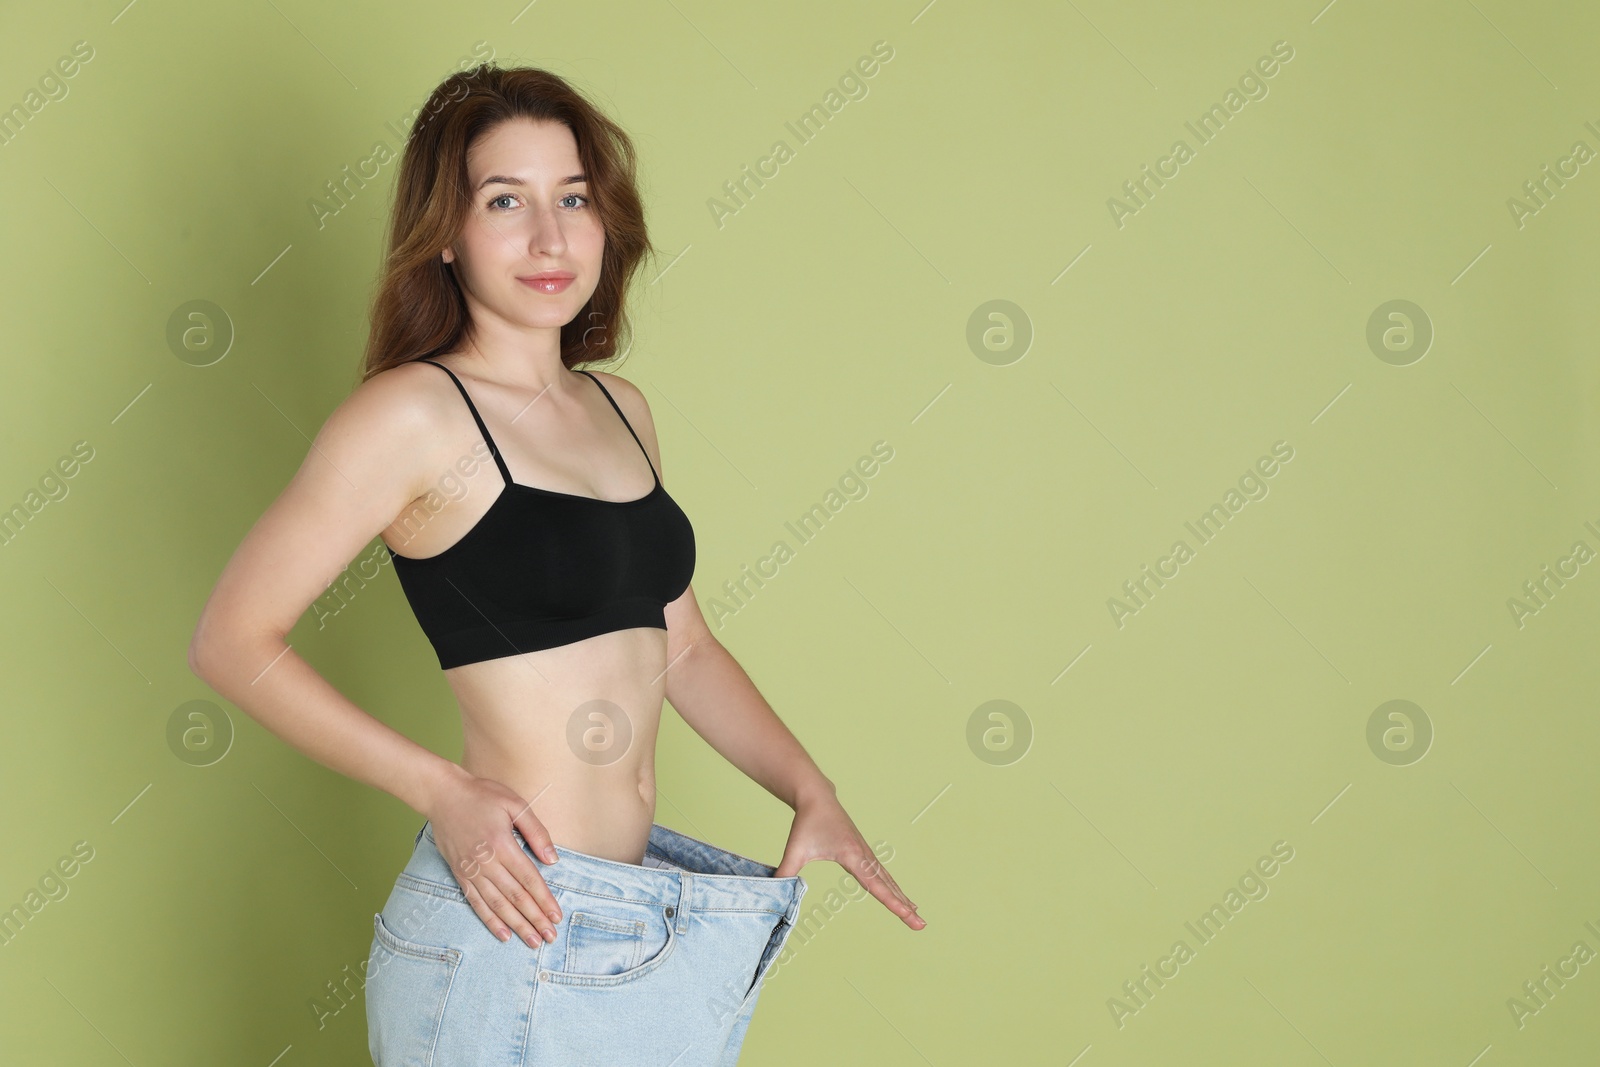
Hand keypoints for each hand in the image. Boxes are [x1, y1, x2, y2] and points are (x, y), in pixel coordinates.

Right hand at [423, 769, 563, 947]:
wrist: (443, 795)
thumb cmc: (482, 796)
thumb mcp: (515, 804)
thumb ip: (536, 831)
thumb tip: (553, 859)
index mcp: (502, 844)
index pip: (528, 879)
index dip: (544, 900)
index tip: (556, 916)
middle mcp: (486, 862)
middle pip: (515, 896)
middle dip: (534, 919)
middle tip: (550, 937)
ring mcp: (471, 870)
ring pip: (497, 905)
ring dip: (516, 925)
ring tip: (532, 941)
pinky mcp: (459, 874)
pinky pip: (476, 903)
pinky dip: (490, 921)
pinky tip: (503, 934)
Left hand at [773, 789, 924, 929]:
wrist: (817, 797)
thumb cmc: (807, 822)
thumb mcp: (795, 849)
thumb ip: (785, 873)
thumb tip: (773, 893)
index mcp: (852, 855)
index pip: (876, 885)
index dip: (892, 902)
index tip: (908, 914)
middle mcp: (864, 855)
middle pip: (889, 886)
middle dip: (905, 906)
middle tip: (921, 925)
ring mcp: (866, 854)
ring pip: (889, 880)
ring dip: (903, 898)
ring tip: (917, 915)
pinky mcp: (864, 853)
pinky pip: (883, 874)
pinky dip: (894, 887)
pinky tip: (902, 896)